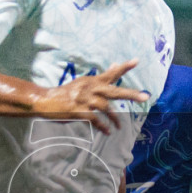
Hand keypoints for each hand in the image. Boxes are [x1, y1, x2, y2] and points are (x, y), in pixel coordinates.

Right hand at [28, 60, 146, 134]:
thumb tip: (115, 65)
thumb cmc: (66, 93)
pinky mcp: (79, 111)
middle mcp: (90, 88)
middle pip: (114, 91)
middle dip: (130, 94)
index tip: (136, 61)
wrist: (46, 101)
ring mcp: (85, 100)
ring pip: (106, 108)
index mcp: (92, 81)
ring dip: (115, 119)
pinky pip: (96, 120)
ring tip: (119, 126)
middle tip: (145, 97)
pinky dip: (103, 126)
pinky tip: (107, 131)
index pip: (111, 73)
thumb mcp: (83, 82)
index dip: (123, 68)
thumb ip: (100, 77)